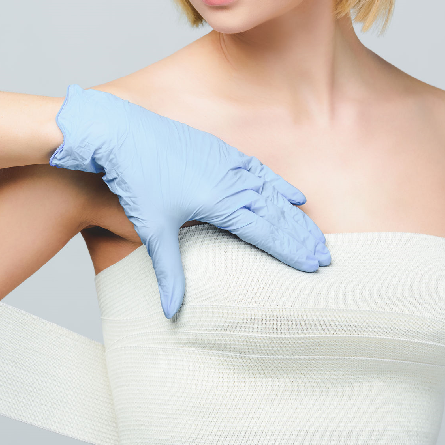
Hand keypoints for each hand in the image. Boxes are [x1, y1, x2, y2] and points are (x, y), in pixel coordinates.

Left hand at [50, 85, 330, 317]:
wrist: (120, 132)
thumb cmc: (135, 180)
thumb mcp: (154, 230)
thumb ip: (169, 273)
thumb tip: (171, 312)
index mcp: (220, 201)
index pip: (266, 231)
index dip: (291, 250)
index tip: (313, 266)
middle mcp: (231, 180)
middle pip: (276, 214)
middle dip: (302, 237)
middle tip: (325, 257)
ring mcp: (228, 162)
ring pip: (273, 193)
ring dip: (295, 216)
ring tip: (316, 233)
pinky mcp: (220, 150)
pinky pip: (260, 172)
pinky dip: (280, 186)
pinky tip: (294, 196)